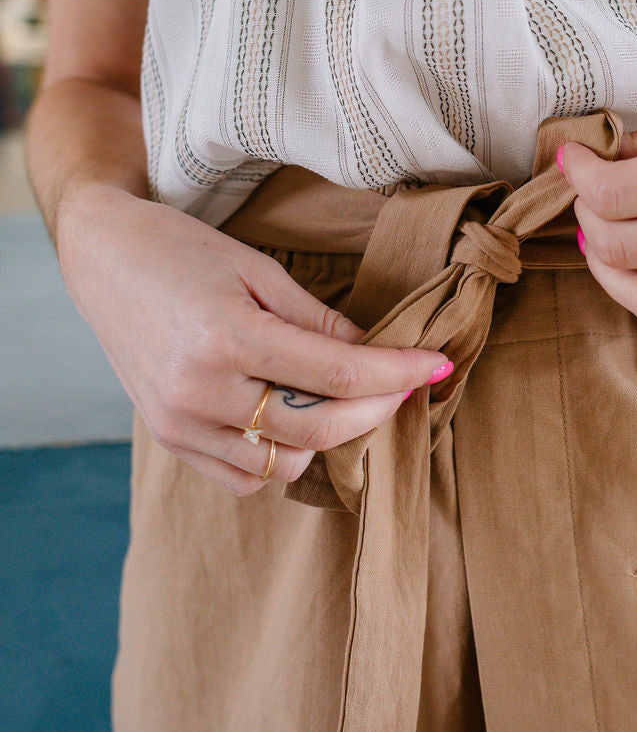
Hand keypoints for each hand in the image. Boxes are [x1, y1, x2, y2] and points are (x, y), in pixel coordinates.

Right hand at [56, 185, 451, 493]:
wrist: (103, 259)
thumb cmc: (183, 252)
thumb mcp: (258, 269)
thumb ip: (319, 320)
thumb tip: (377, 356)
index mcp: (227, 336)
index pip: (338, 376)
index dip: (398, 374)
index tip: (438, 366)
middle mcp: (199, 390)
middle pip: (319, 430)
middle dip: (376, 410)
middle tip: (401, 384)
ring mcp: (180, 423)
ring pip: (284, 465)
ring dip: (326, 438)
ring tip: (336, 397)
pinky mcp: (169, 441)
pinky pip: (244, 479)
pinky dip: (278, 458)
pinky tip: (288, 418)